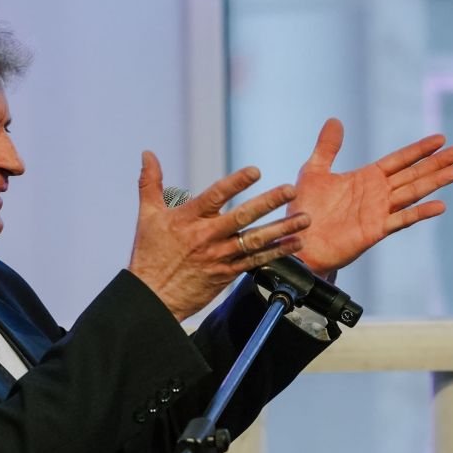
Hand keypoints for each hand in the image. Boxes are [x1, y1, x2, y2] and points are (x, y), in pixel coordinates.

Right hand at [128, 151, 310, 320]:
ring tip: (304, 219)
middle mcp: (207, 237)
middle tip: (290, 190)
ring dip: (282, 229)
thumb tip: (147, 153)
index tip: (255, 171)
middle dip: (268, 202)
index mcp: (188, 220)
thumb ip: (150, 183)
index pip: (215, 196)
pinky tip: (295, 244)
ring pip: (255, 241)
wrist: (153, 298)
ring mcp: (219, 257)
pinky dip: (277, 252)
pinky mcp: (227, 274)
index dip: (236, 183)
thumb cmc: (150, 255)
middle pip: (242, 217)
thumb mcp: (147, 216)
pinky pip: (257, 262)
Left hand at [289, 118, 452, 275]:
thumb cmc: (304, 210)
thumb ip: (327, 148)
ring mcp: (379, 212)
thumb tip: (334, 120)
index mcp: (366, 177)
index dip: (419, 150)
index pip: (399, 160)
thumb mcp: (314, 172)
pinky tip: (440, 205)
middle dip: (436, 163)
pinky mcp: (376, 230)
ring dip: (435, 182)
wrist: (298, 242)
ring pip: (413, 193)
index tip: (441, 139)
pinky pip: (402, 219)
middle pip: (413, 174)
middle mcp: (377, 193)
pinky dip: (420, 212)